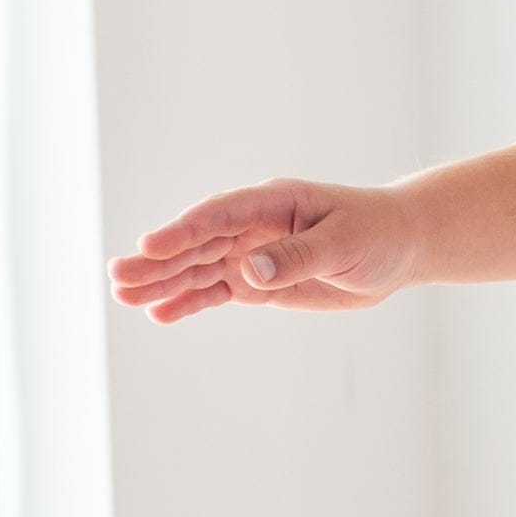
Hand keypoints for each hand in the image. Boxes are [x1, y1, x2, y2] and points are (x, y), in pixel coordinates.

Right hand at [108, 179, 419, 322]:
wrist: (397, 248)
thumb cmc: (375, 235)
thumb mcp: (343, 244)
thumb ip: (297, 257)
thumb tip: (248, 271)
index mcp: (273, 203)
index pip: (219, 216)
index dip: (184, 230)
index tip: (149, 245)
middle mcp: (253, 226)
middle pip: (197, 243)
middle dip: (158, 260)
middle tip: (117, 276)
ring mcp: (252, 253)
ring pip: (199, 268)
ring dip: (163, 282)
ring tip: (123, 295)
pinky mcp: (259, 281)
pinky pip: (217, 290)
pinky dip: (190, 302)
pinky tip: (159, 313)